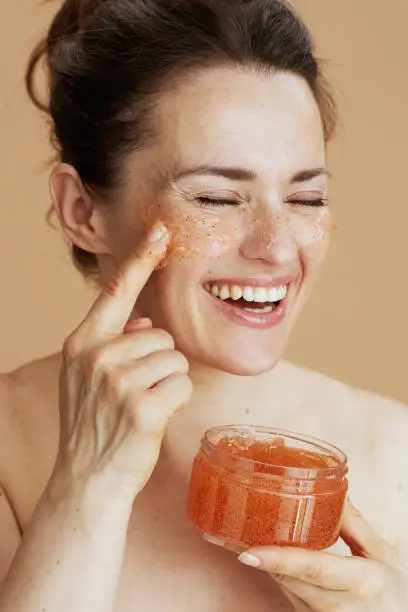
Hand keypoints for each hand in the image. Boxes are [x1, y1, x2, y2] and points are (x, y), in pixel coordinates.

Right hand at [53, 222, 192, 500]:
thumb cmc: (94, 426)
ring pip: (175, 358)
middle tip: (138, 392)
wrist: (87, 479)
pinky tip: (156, 416)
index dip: (141, 259)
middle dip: (159, 362)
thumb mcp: (89, 379)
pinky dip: (178, 399)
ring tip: (144, 404)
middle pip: (160, 334)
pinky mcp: (142, 406)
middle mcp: (97, 355)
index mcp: (83, 342)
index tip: (160, 230)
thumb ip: (114, 345)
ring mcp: (117, 381)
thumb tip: (145, 323)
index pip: (116, 291)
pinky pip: (183, 383)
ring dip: (169, 382)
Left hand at [236, 499, 407, 610]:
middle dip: (257, 556)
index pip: (313, 569)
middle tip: (225, 535)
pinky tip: (260, 556)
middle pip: (289, 579)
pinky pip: (289, 595)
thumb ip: (356, 523)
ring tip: (231, 539)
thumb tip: (333, 490)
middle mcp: (339, 606)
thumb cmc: (394, 594)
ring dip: (261, 564)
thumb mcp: (382, 555)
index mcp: (361, 582)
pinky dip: (274, 574)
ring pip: (285, 587)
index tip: (248, 553)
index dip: (279, 560)